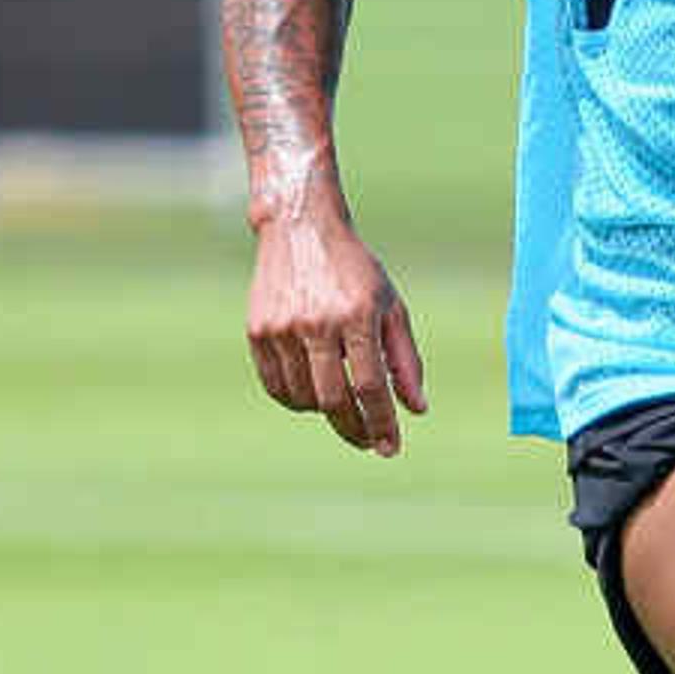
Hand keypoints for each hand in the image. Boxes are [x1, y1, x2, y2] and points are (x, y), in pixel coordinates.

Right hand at [248, 209, 426, 455]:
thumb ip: (405, 360)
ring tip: (342, 404)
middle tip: (369, 442)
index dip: (382, 424)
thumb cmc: (354, 270)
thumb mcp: (390, 306)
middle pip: (334, 400)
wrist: (300, 226)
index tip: (391, 447)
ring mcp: (282, 327)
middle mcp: (317, 322)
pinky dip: (296, 400)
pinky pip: (276, 385)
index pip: (370, 387)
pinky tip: (312, 395)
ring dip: (326, 413)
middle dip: (355, 430)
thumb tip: (416, 410)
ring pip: (303, 398)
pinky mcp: (258, 330)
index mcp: (356, 315)